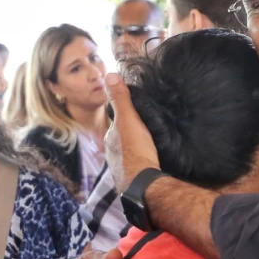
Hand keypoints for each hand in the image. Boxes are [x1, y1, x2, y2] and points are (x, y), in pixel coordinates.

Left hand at [105, 73, 159, 192]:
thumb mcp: (129, 120)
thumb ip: (121, 99)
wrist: (143, 183)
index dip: (126, 117)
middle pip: (122, 139)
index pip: (116, 123)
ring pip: (128, 154)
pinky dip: (140, 163)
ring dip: (136, 150)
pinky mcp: (130, 180)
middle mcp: (111, 153)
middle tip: (147, 130)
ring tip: (149, 146)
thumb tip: (109, 75)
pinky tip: (149, 162)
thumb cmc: (136, 150)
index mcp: (110, 138)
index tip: (137, 115)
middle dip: (131, 135)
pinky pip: (135, 167)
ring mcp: (119, 168)